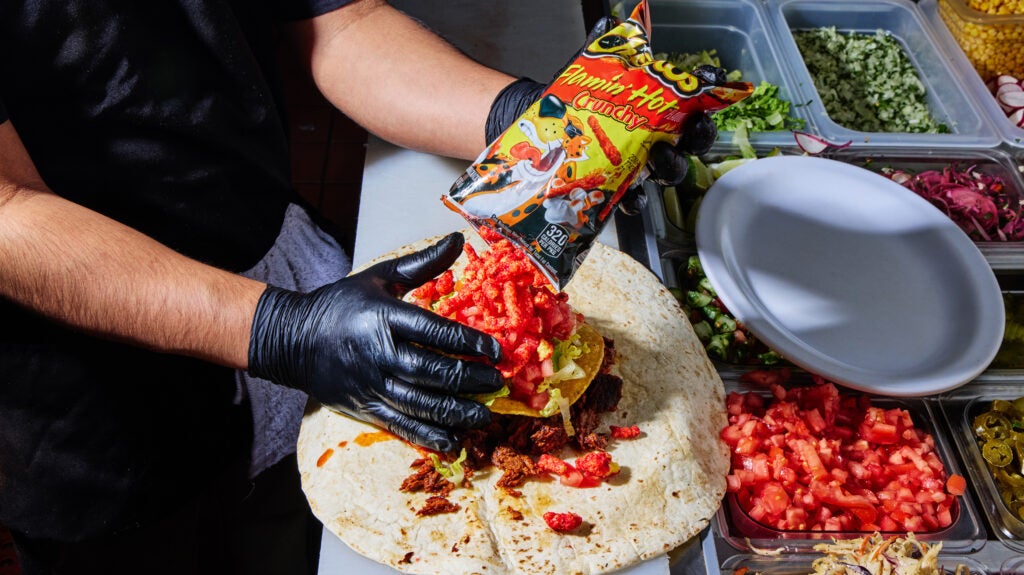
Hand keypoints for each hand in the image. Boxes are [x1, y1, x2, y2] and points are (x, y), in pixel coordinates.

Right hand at [247, 233, 503, 451]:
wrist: (292, 339)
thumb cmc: (342, 304)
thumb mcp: (379, 277)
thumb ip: (421, 264)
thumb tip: (458, 239)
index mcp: (384, 317)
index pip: (435, 331)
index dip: (469, 342)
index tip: (496, 351)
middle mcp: (379, 353)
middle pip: (431, 371)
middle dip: (469, 380)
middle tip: (498, 383)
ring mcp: (371, 384)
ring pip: (420, 403)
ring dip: (456, 411)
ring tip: (484, 415)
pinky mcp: (364, 408)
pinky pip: (400, 424)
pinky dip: (428, 435)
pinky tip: (453, 442)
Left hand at [485, 23, 720, 189]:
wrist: (541, 125)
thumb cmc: (573, 97)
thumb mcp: (590, 69)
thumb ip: (605, 47)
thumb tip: (608, 23)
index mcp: (655, 107)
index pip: (692, 102)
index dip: (707, 95)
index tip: (709, 87)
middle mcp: (653, 136)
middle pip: (689, 141)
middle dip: (695, 136)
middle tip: (688, 129)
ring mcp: (637, 163)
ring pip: (667, 171)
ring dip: (670, 165)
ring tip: (659, 155)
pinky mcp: (616, 186)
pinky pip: (633, 199)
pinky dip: (635, 201)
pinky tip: (632, 196)